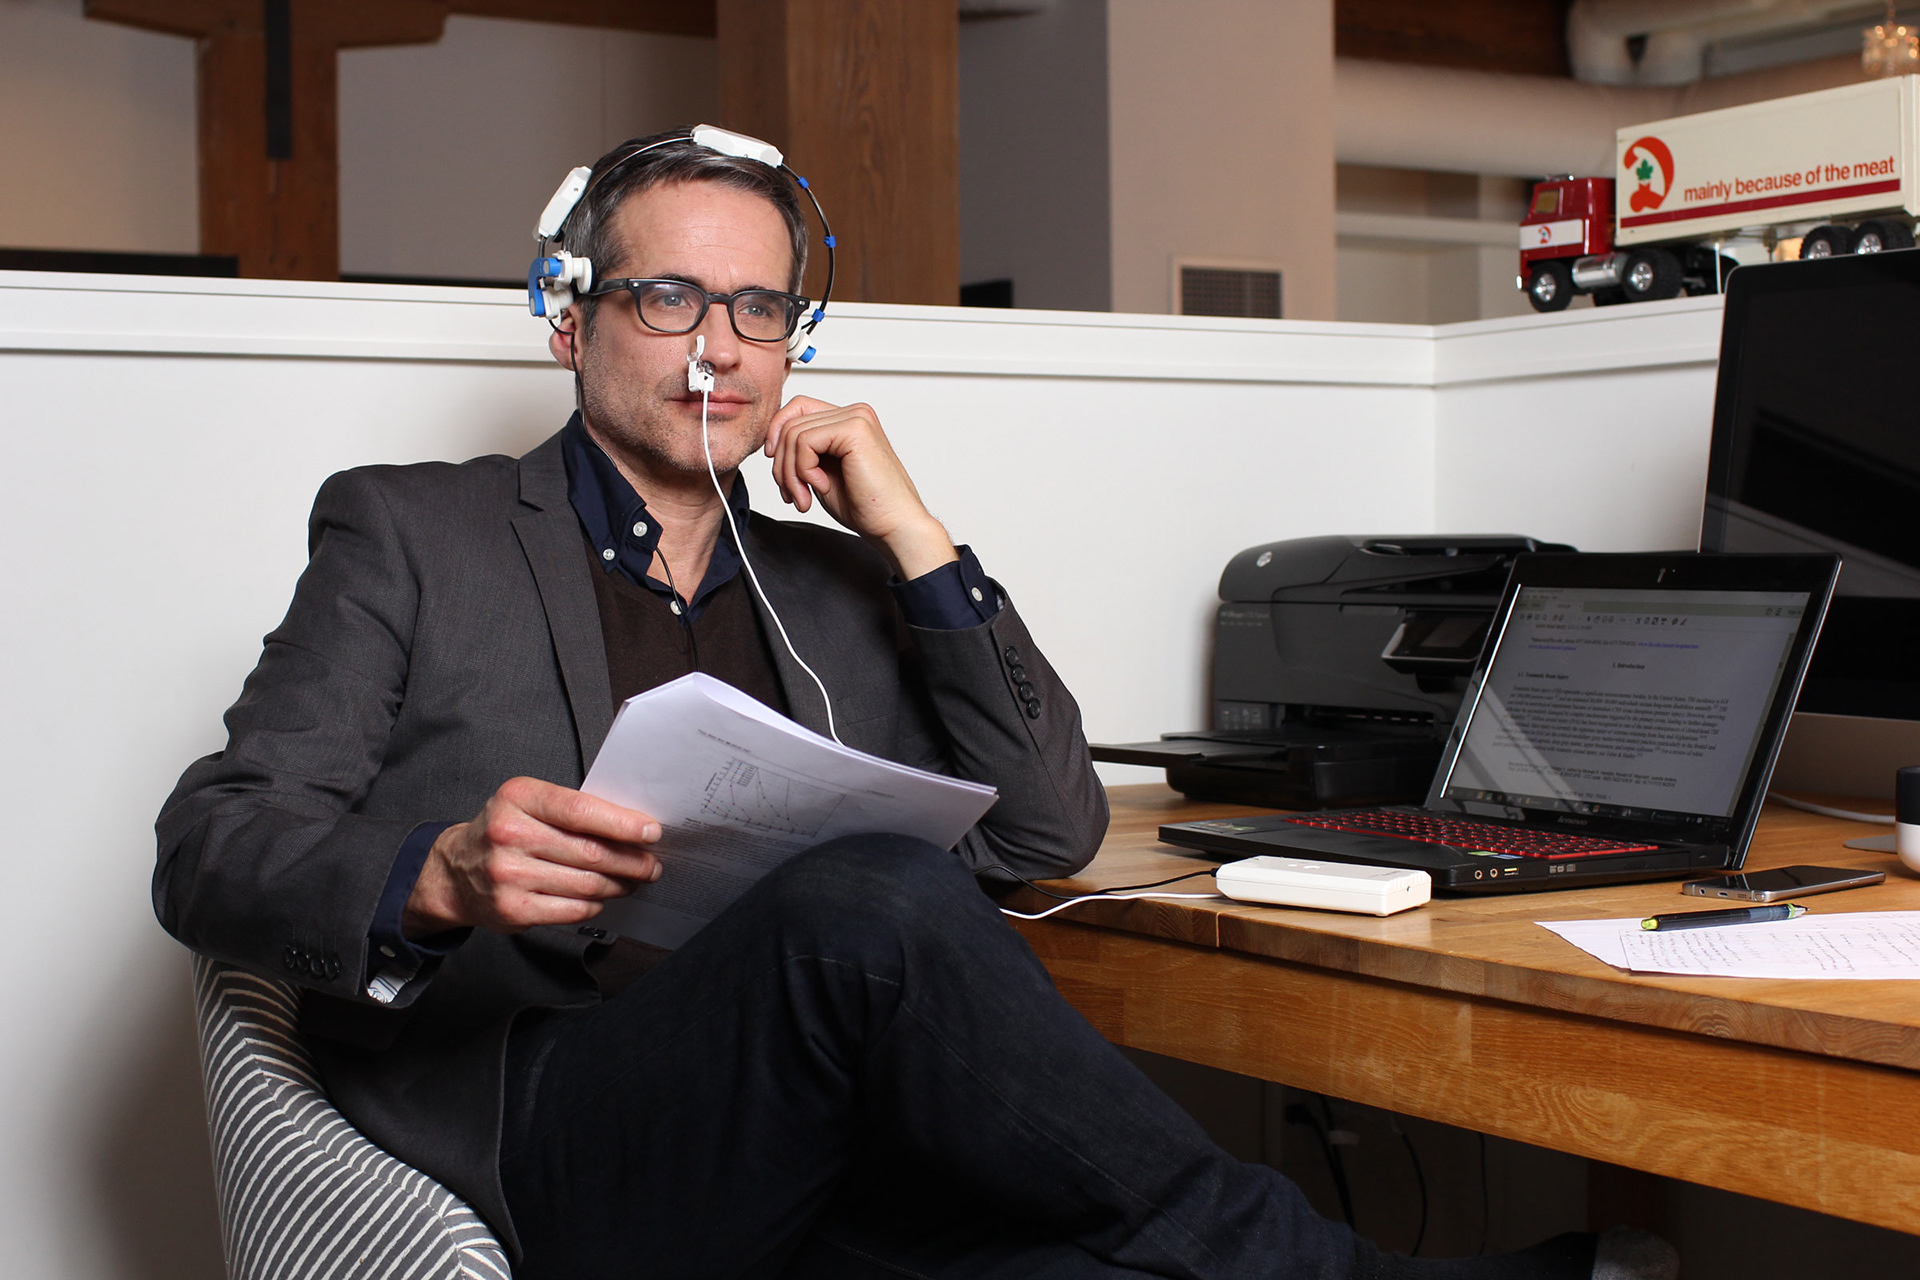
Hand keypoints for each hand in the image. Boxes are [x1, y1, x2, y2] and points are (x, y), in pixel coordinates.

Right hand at [404, 777, 662, 935]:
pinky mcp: (513, 909)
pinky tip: (601, 896)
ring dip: (619, 884)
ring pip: (586, 884)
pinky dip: (594, 903)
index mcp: (517, 798)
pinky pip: (572, 909)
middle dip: (631, 860)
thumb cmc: (506, 831)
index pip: (580, 810)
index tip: (652, 832)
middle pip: (590, 852)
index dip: (622, 823)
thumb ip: (573, 810)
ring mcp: (508, 875)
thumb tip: (633, 828)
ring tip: (632, 881)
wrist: (456, 870)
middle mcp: (508, 834)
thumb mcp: (530, 803)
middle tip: (651, 864)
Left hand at [764, 396, 958, 579]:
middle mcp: (854, 413)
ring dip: (790, 473)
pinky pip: (805, 442)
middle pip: (791, 422)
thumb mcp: (821, 472)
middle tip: (793, 495)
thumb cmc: (866, 506)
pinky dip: (804, 470)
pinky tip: (822, 487)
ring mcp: (856, 418)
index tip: (779, 470)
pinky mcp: (855, 429)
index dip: (777, 436)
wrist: (894, 526)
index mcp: (848, 420)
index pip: (797, 409)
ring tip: (804, 498)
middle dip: (782, 464)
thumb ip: (803, 452)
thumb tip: (772, 442)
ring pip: (793, 433)